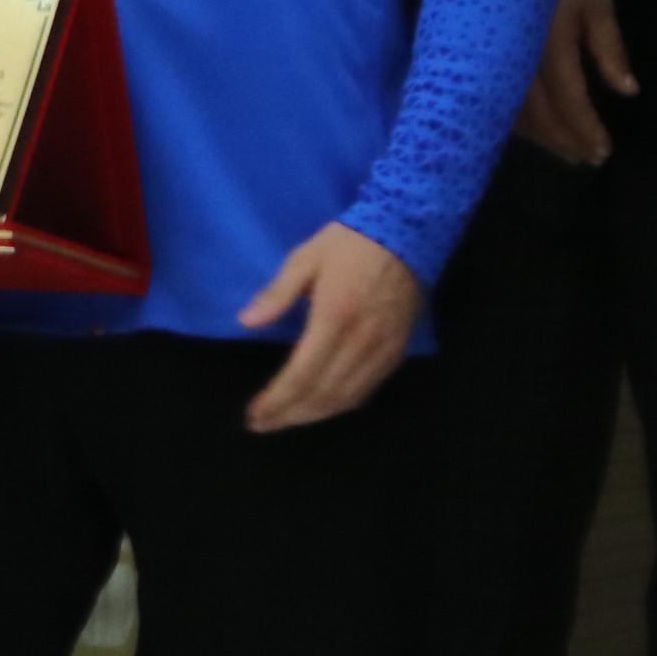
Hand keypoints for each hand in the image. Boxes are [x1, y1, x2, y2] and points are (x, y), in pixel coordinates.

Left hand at [237, 222, 422, 430]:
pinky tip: (324, 407)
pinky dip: (343, 404)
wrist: (410, 231)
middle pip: (322, 394)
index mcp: (334, 317)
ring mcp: (383, 348)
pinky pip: (369, 389)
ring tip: (287, 421)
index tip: (252, 413)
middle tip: (262, 424)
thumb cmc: (352, 243)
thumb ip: (277, 293)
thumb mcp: (307, 257)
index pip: (301, 375)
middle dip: (289, 414)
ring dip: (314, 415)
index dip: (275, 400)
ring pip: (346, 397)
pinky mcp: (397, 349)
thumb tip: (246, 321)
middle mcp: (360, 340)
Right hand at [513, 0, 637, 164]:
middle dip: (568, 142)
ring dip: (547, 141)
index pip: (569, 101)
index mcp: (550, 47)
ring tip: (573, 155)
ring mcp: (497, 69)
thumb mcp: (596, 5)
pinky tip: (542, 136)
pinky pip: (500, 109)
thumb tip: (629, 90)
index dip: (586, 130)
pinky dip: (524, 129)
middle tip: (592, 159)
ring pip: (520, 119)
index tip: (603, 150)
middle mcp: (519, 64)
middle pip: (543, 118)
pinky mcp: (483, 71)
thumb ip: (611, 48)